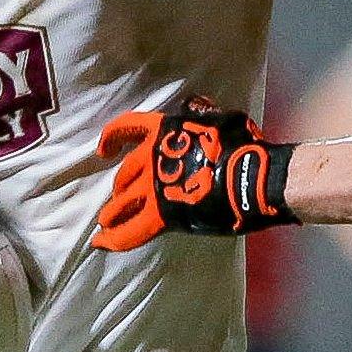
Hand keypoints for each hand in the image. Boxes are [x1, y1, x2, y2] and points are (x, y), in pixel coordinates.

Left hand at [92, 97, 296, 251]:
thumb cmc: (243, 146)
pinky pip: (130, 231)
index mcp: (164, 130)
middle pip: (125, 172)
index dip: (112, 137)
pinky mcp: (160, 214)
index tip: (103, 150)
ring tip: (106, 222)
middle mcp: (151, 157)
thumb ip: (200, 115)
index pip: (128, 127)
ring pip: (121, 202)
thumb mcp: (219, 119)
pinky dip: (113, 238)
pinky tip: (101, 243)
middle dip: (121, 186)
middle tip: (120, 198)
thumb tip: (196, 109)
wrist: (251, 176)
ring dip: (112, 212)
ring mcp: (153, 186)